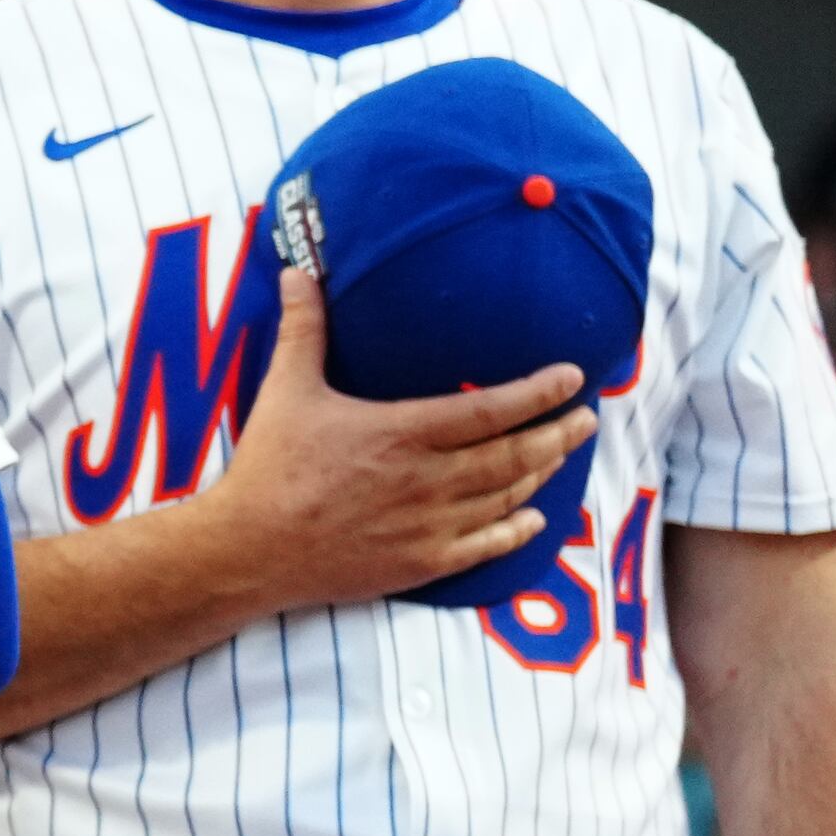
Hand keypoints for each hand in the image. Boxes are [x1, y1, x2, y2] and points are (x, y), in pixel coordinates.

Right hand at [203, 265, 593, 612]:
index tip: (572, 377)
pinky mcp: (421, 563)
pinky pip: (486, 547)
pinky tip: (533, 518)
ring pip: (505, 497)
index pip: (491, 408)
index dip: (539, 392)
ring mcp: (429, 526)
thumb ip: (304, 330)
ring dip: (540, 474)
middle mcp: (428, 480)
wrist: (248, 549)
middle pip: (515, 455)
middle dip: (559, 434)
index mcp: (404, 433)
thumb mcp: (286, 390)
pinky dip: (517, 530)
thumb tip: (298, 272)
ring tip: (560, 454)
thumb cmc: (269, 466)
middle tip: (587, 418)